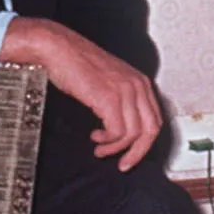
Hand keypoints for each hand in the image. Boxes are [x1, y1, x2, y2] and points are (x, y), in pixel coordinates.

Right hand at [1, 17, 161, 169]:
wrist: (59, 48)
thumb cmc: (78, 65)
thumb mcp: (109, 83)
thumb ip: (122, 101)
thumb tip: (123, 128)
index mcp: (141, 82)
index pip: (154, 120)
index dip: (145, 142)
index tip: (132, 154)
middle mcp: (138, 86)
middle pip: (151, 129)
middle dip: (137, 152)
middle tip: (123, 164)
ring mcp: (125, 91)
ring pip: (133, 134)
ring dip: (116, 148)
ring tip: (100, 148)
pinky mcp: (109, 98)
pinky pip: (118, 131)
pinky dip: (108, 140)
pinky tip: (96, 137)